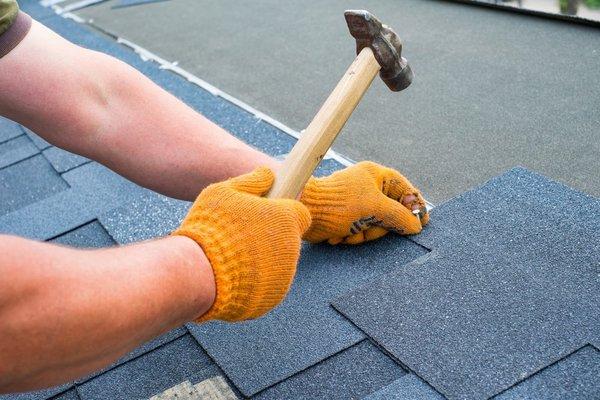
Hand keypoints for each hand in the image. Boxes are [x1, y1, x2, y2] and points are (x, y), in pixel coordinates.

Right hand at [173, 167, 310, 321]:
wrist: (199, 274)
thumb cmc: (211, 229)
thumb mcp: (224, 192)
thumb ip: (250, 181)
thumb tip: (267, 174)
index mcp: (286, 219)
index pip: (299, 213)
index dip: (283, 212)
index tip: (266, 214)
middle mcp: (291, 248)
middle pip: (288, 238)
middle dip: (271, 236)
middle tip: (243, 235)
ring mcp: (284, 275)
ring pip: (279, 263)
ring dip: (263, 259)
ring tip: (235, 256)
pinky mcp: (274, 296)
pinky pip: (269, 284)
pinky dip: (256, 280)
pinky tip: (235, 274)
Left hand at [300, 161, 427, 244]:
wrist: (304, 212)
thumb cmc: (338, 204)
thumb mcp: (374, 208)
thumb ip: (399, 216)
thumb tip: (416, 225)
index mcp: (376, 176)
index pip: (405, 190)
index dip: (414, 207)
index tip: (421, 224)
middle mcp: (368, 188)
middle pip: (391, 213)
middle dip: (380, 227)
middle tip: (370, 228)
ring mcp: (358, 204)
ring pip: (376, 227)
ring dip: (364, 234)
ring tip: (350, 232)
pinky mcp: (347, 219)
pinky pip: (361, 232)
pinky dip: (352, 237)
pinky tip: (340, 235)